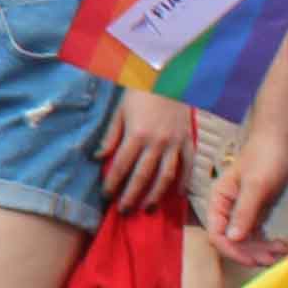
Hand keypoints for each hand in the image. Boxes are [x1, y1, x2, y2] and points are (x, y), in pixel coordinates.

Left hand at [102, 90, 194, 213]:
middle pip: (142, 176)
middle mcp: (157, 142)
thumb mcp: (120, 111)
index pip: (122, 166)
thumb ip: (111, 135)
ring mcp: (175, 143)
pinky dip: (184, 182)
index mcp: (136, 134)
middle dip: (131, 196)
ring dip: (155, 195)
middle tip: (124, 210)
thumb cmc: (141, 93)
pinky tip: (176, 195)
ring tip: (147, 208)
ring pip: (165, 176)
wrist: (169, 77)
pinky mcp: (188, 141)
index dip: (113, 183)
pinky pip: (188, 166)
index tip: (107, 196)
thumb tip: (99, 157)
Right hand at [209, 117, 287, 265]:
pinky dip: (268, 242)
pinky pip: (258, 233)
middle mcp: (227, 208)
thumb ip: (244, 212)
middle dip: (251, 252)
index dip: (232, 250)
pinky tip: (281, 244)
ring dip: (261, 250)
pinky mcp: (257, 210)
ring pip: (246, 240)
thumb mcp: (256, 185)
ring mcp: (243, 210)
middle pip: (232, 240)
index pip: (217, 233)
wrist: (282, 139)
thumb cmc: (266, 156)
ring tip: (281, 252)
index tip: (253, 260)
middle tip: (272, 259)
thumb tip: (232, 238)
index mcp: (219, 199)